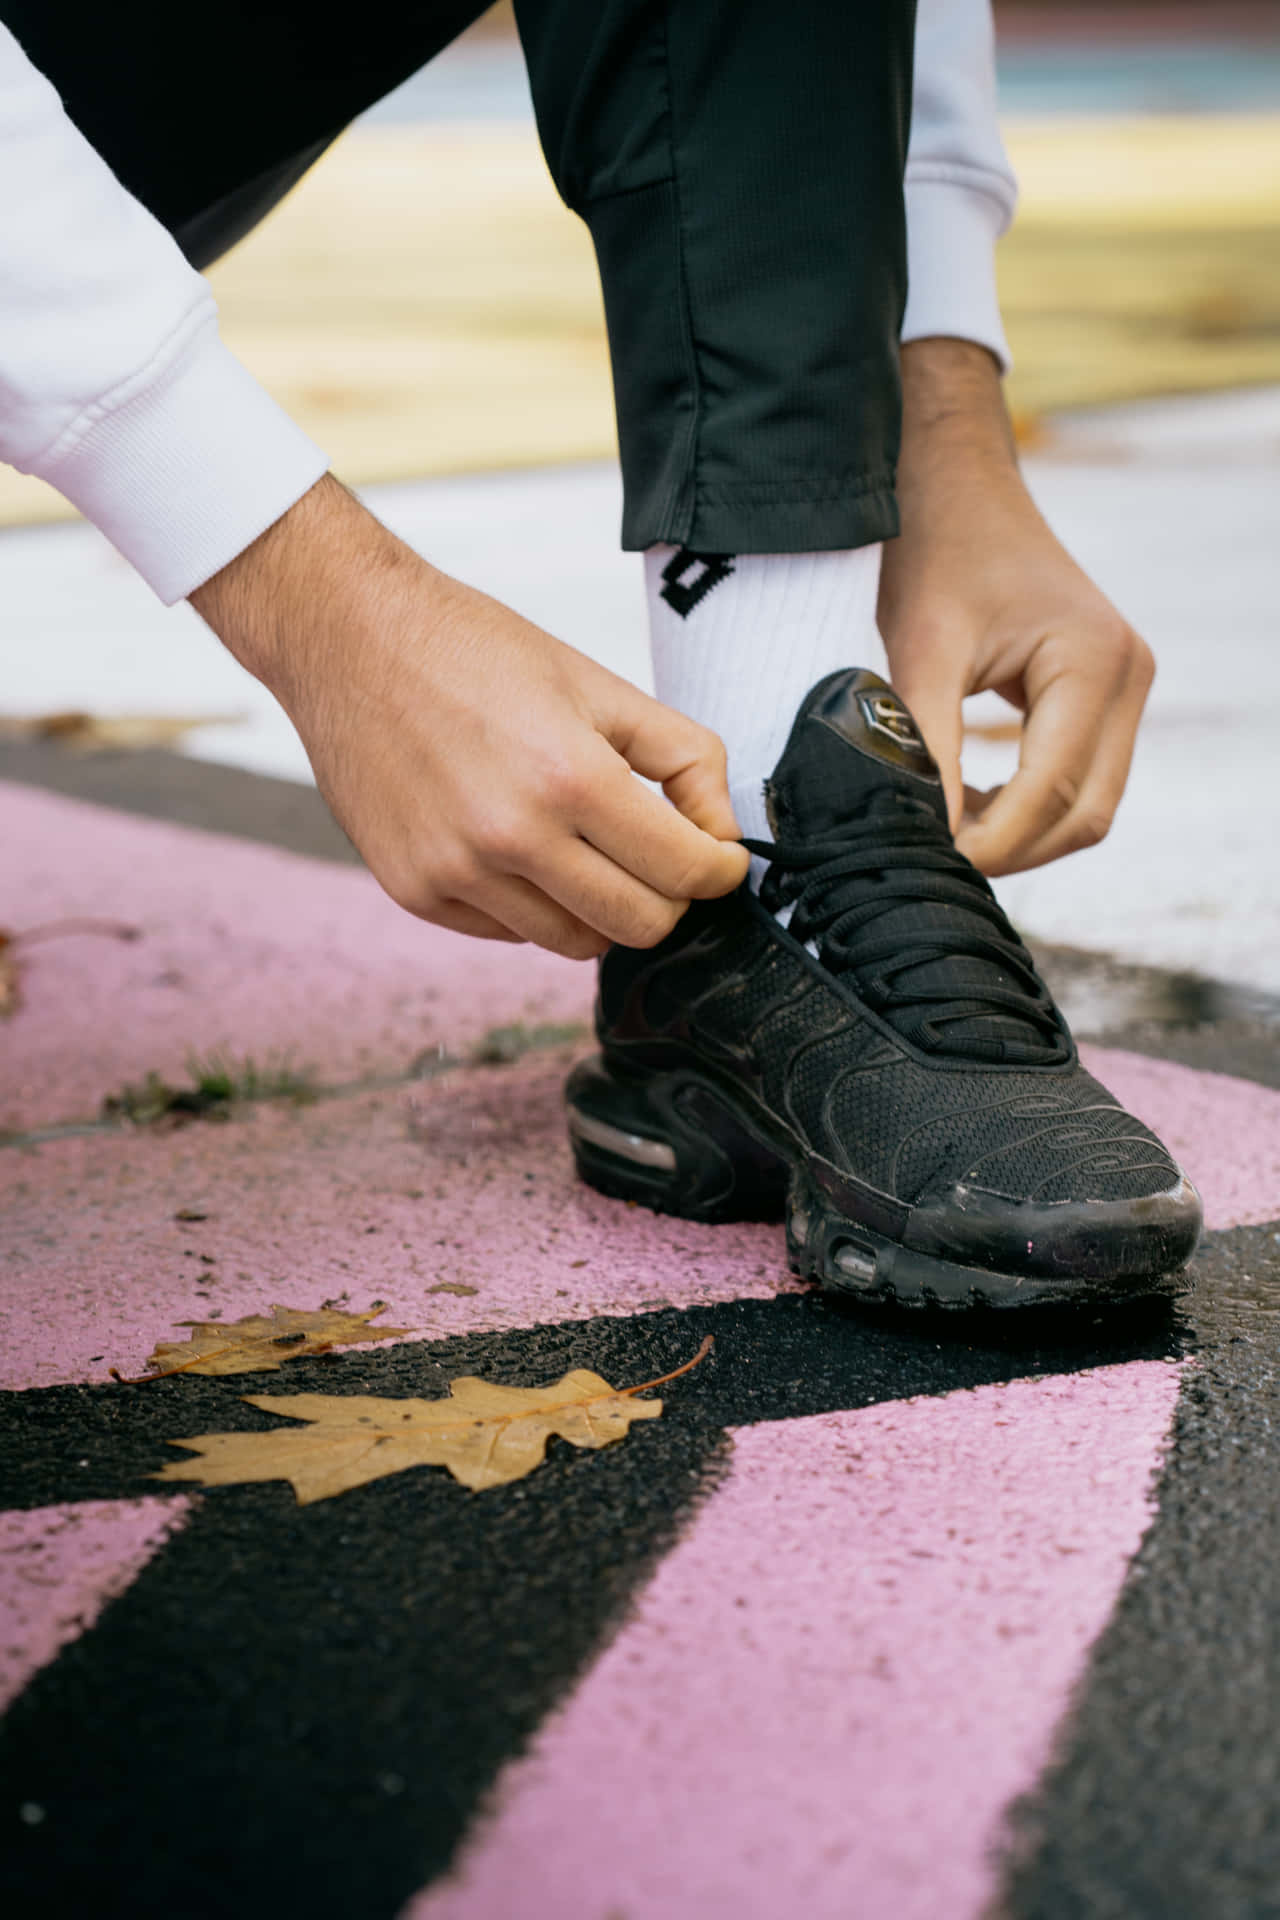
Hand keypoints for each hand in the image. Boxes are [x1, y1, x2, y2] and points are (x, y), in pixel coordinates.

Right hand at [191, 476, 747, 957]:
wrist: (347, 639)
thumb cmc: (470, 650)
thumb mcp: (598, 684)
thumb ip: (683, 757)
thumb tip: (723, 834)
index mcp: (569, 776)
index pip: (684, 871)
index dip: (720, 870)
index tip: (721, 860)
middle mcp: (510, 836)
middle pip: (639, 925)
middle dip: (669, 898)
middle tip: (662, 859)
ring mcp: (456, 873)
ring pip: (575, 942)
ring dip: (599, 905)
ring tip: (586, 848)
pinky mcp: (415, 891)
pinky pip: (510, 933)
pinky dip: (534, 904)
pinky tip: (521, 848)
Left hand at [878, 339, 1153, 877]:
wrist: (957, 484)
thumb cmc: (938, 550)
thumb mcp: (922, 649)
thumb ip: (927, 745)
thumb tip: (924, 834)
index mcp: (1095, 661)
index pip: (1054, 791)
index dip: (993, 841)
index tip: (930, 861)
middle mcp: (1129, 677)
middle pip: (1086, 814)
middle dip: (1012, 849)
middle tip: (934, 861)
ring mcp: (1125, 687)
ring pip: (1088, 806)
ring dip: (1022, 835)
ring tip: (947, 835)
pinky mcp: (1104, 694)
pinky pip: (1080, 778)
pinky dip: (1029, 807)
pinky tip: (969, 805)